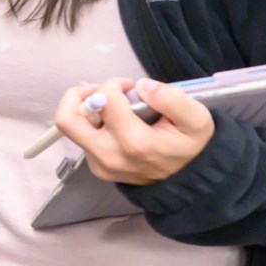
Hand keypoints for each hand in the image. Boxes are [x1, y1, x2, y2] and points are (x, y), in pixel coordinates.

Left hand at [55, 77, 215, 185]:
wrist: (188, 181)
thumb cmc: (191, 147)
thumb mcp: (197, 120)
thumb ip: (172, 99)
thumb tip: (142, 86)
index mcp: (135, 143)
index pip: (104, 101)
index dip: (113, 84)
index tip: (128, 85)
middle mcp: (110, 156)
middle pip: (68, 120)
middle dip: (77, 96)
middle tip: (97, 89)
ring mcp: (100, 165)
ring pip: (72, 128)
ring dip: (84, 108)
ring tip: (106, 101)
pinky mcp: (97, 168)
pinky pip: (82, 138)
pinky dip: (90, 121)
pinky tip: (110, 116)